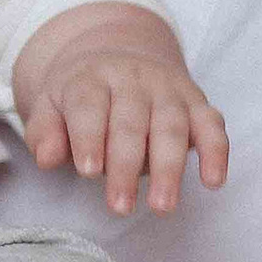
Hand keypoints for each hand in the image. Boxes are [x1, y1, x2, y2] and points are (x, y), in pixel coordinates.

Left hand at [13, 2, 227, 215]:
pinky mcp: (197, 103)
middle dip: (126, 165)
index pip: (89, 104)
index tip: (89, 171)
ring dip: (169, 168)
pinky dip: (216, 152)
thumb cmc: (80, 95)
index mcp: (92, 78)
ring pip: (172, 126)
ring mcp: (169, 90)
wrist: (119, 54)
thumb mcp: (51, 106)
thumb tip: (46, 158)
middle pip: (132, 121)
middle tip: (120, 206)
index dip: (90, 136)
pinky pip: (212, 124)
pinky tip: (213, 181)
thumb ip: (45, 132)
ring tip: (161, 206)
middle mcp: (133, 79)